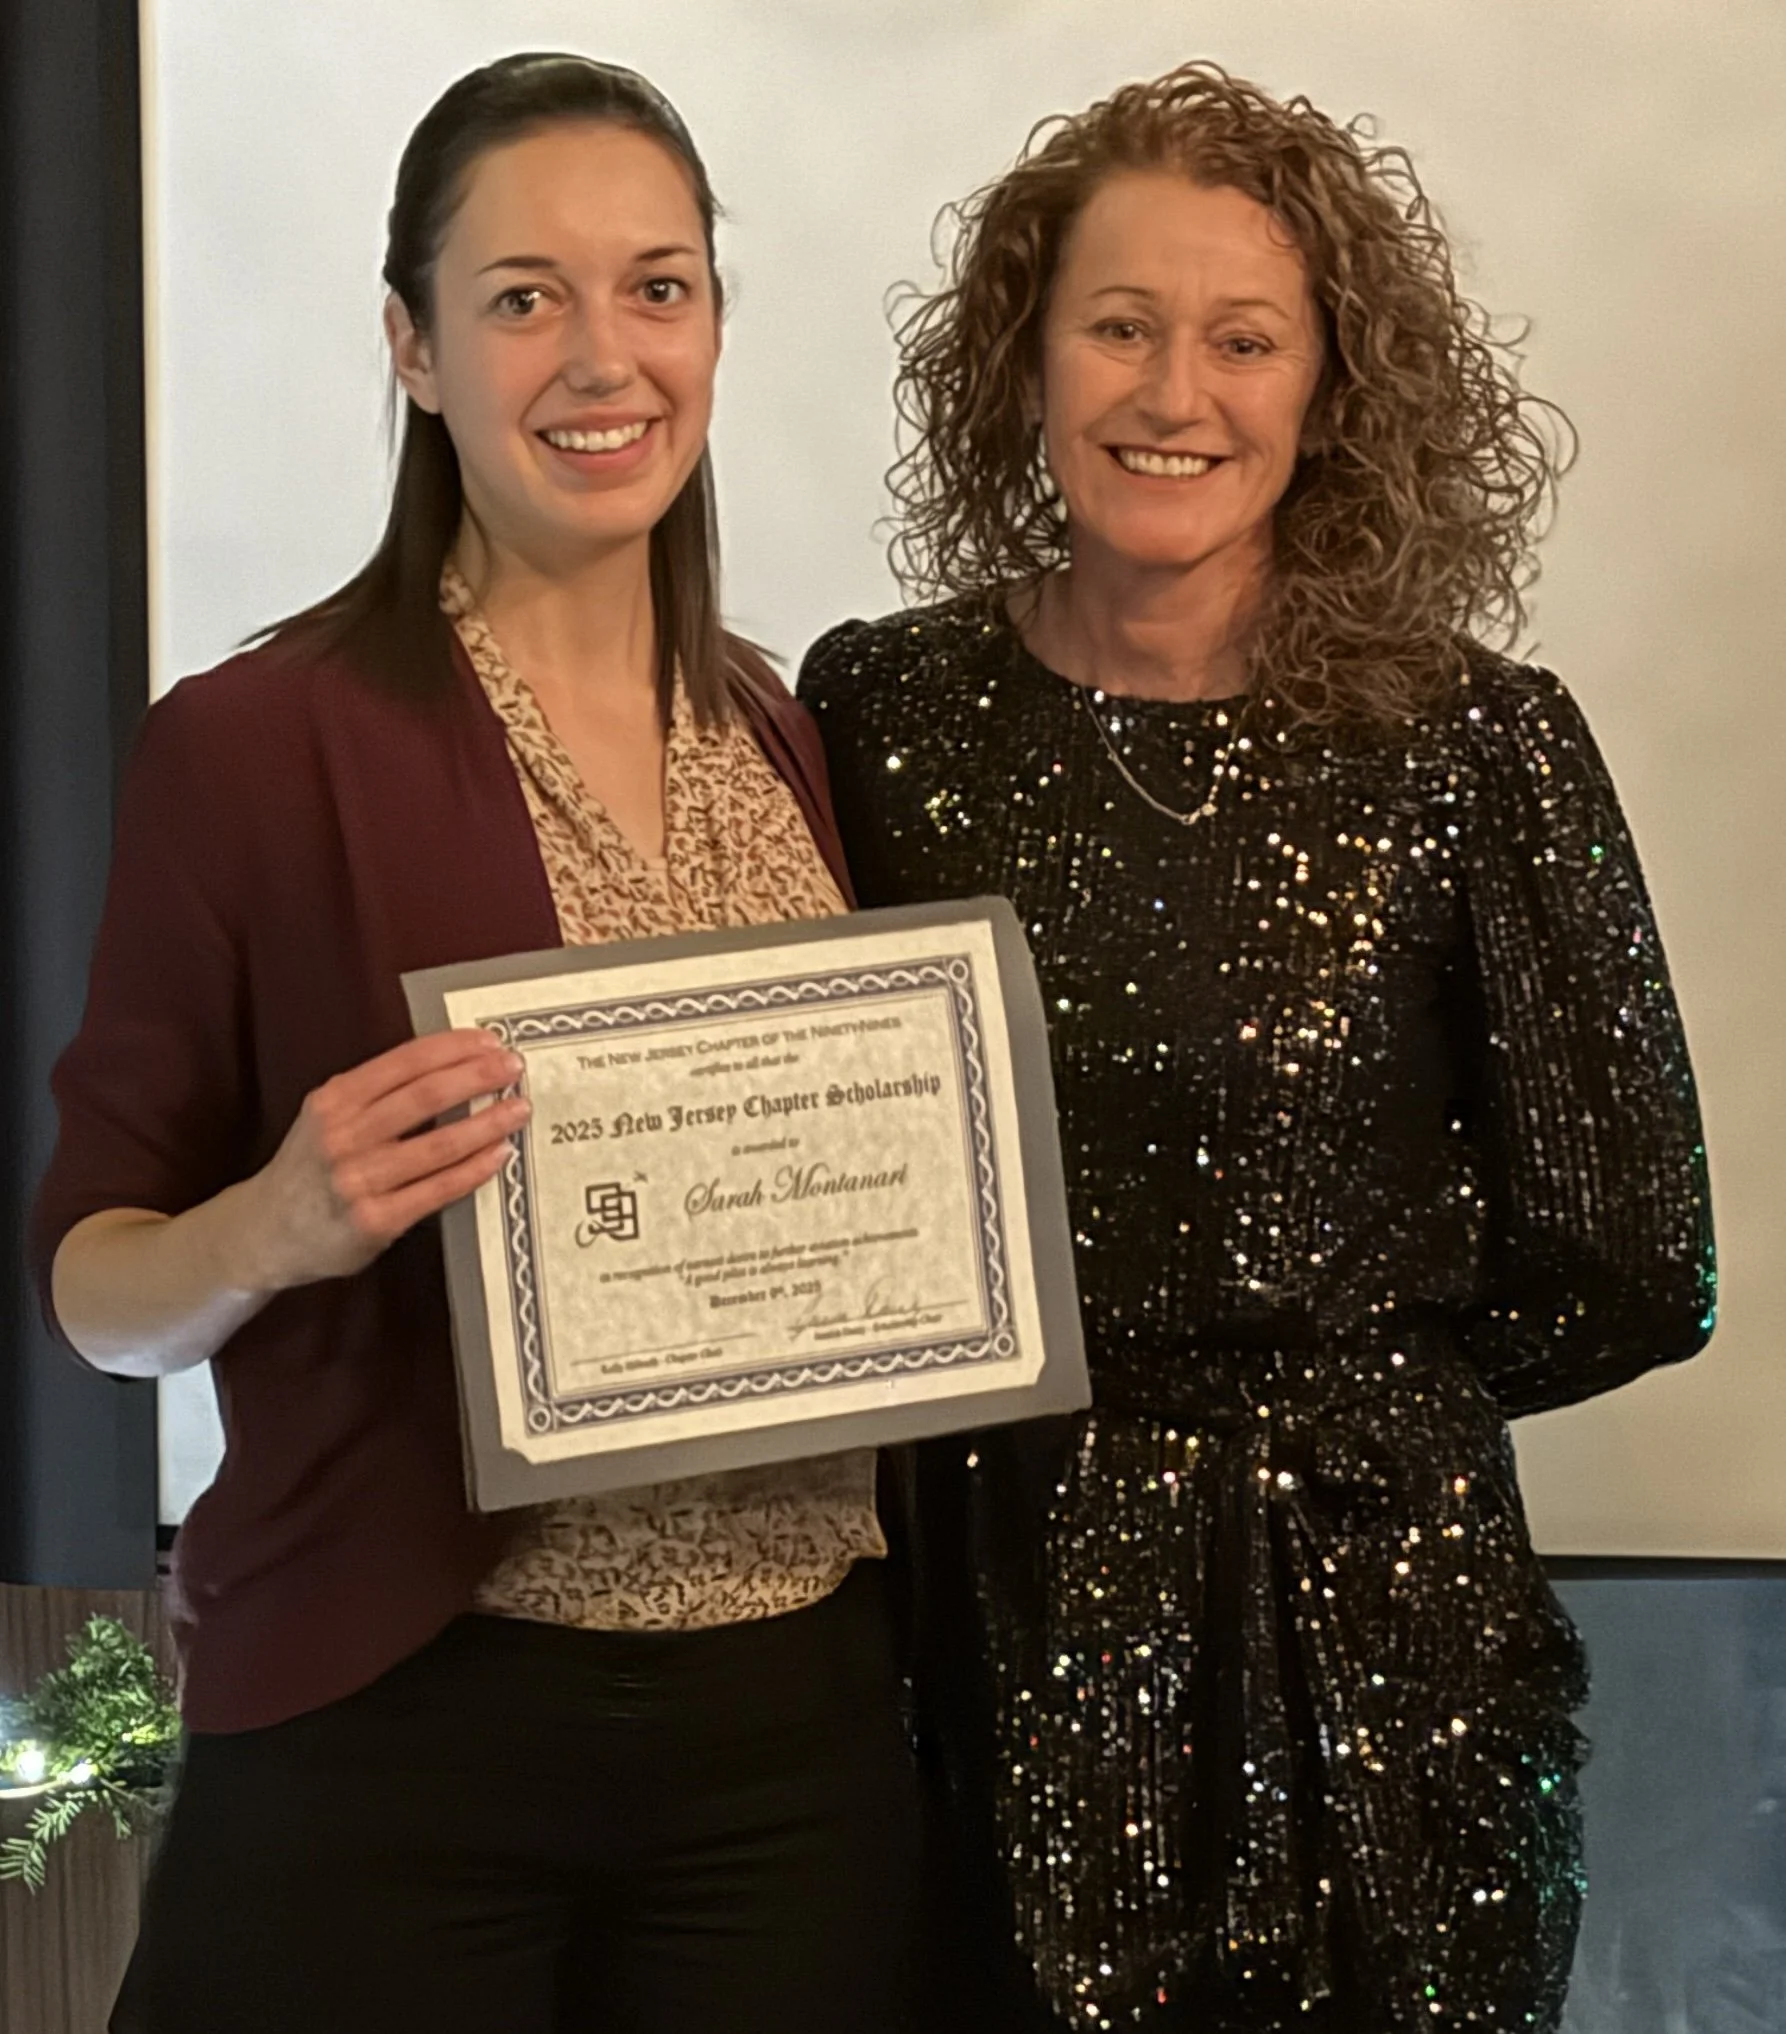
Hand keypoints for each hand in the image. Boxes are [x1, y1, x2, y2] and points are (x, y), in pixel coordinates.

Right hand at [241, 1029, 527, 1290]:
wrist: (265, 1232)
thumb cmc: (310, 1167)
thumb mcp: (327, 1115)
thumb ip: (377, 1091)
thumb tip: (451, 1063)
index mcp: (335, 1099)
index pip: (406, 1061)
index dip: (454, 1047)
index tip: (489, 1041)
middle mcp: (344, 1135)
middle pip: (427, 1095)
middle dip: (478, 1076)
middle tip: (513, 1067)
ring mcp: (359, 1180)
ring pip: (440, 1143)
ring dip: (488, 1123)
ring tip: (518, 1109)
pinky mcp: (375, 1220)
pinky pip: (438, 1190)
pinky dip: (475, 1169)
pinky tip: (499, 1154)